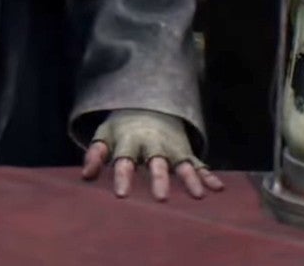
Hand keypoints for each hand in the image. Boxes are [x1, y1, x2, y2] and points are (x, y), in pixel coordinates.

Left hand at [81, 109, 224, 200]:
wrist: (148, 105)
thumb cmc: (122, 129)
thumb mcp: (105, 135)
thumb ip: (95, 154)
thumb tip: (85, 176)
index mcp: (130, 142)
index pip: (125, 161)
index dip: (123, 177)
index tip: (121, 195)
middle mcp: (153, 145)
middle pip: (157, 163)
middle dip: (159, 180)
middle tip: (161, 199)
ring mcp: (172, 149)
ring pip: (182, 165)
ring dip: (190, 179)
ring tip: (197, 196)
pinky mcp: (186, 152)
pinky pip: (199, 165)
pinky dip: (209, 176)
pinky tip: (218, 188)